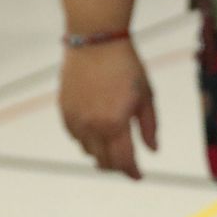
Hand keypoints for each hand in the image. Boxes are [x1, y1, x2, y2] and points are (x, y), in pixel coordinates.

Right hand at [59, 40, 157, 179]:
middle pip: (104, 161)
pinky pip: (74, 136)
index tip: (138, 176)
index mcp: (115, 124)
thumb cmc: (126, 66)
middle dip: (117, 166)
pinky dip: (85, 141)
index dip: (132, 172)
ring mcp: (76, 118)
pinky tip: (95, 134)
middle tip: (127, 164)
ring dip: (101, 154)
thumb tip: (152, 150)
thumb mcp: (146, 97)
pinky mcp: (64, 109)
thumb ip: (149, 127)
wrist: (96, 40)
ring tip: (111, 148)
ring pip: (87, 151)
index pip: (123, 161)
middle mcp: (92, 126)